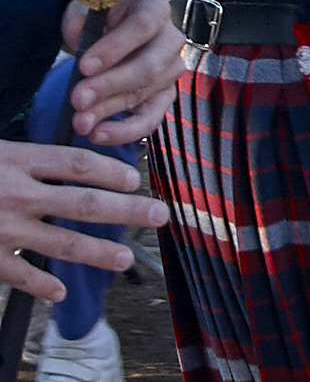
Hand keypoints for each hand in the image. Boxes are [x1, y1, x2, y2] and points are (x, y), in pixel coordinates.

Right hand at [0, 141, 168, 301]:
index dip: (111, 172)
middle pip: (84, 203)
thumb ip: (34, 160)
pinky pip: (21, 274)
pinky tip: (61, 293)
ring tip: (126, 259)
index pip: (78, 165)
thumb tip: (74, 164)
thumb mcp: (1, 152)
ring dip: (99, 253)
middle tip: (158, 214)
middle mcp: (19, 195)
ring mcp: (4, 228)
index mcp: (21, 160)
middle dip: (127, 210)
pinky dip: (42, 285)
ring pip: (62, 243)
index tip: (136, 180)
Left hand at [62, 0, 185, 144]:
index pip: (142, 26)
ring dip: (109, 110)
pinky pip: (150, 119)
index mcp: (155, 9)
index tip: (84, 65)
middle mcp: (171, 39)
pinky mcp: (164, 97)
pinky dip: (124, 132)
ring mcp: (171, 70)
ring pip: (144, 94)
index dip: (115, 47)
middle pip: (149, 66)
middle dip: (110, 85)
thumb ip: (79, 19)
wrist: (111, 35)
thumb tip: (76, 32)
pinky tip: (98, 135)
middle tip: (78, 99)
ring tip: (79, 122)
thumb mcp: (86, 10)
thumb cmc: (100, 19)